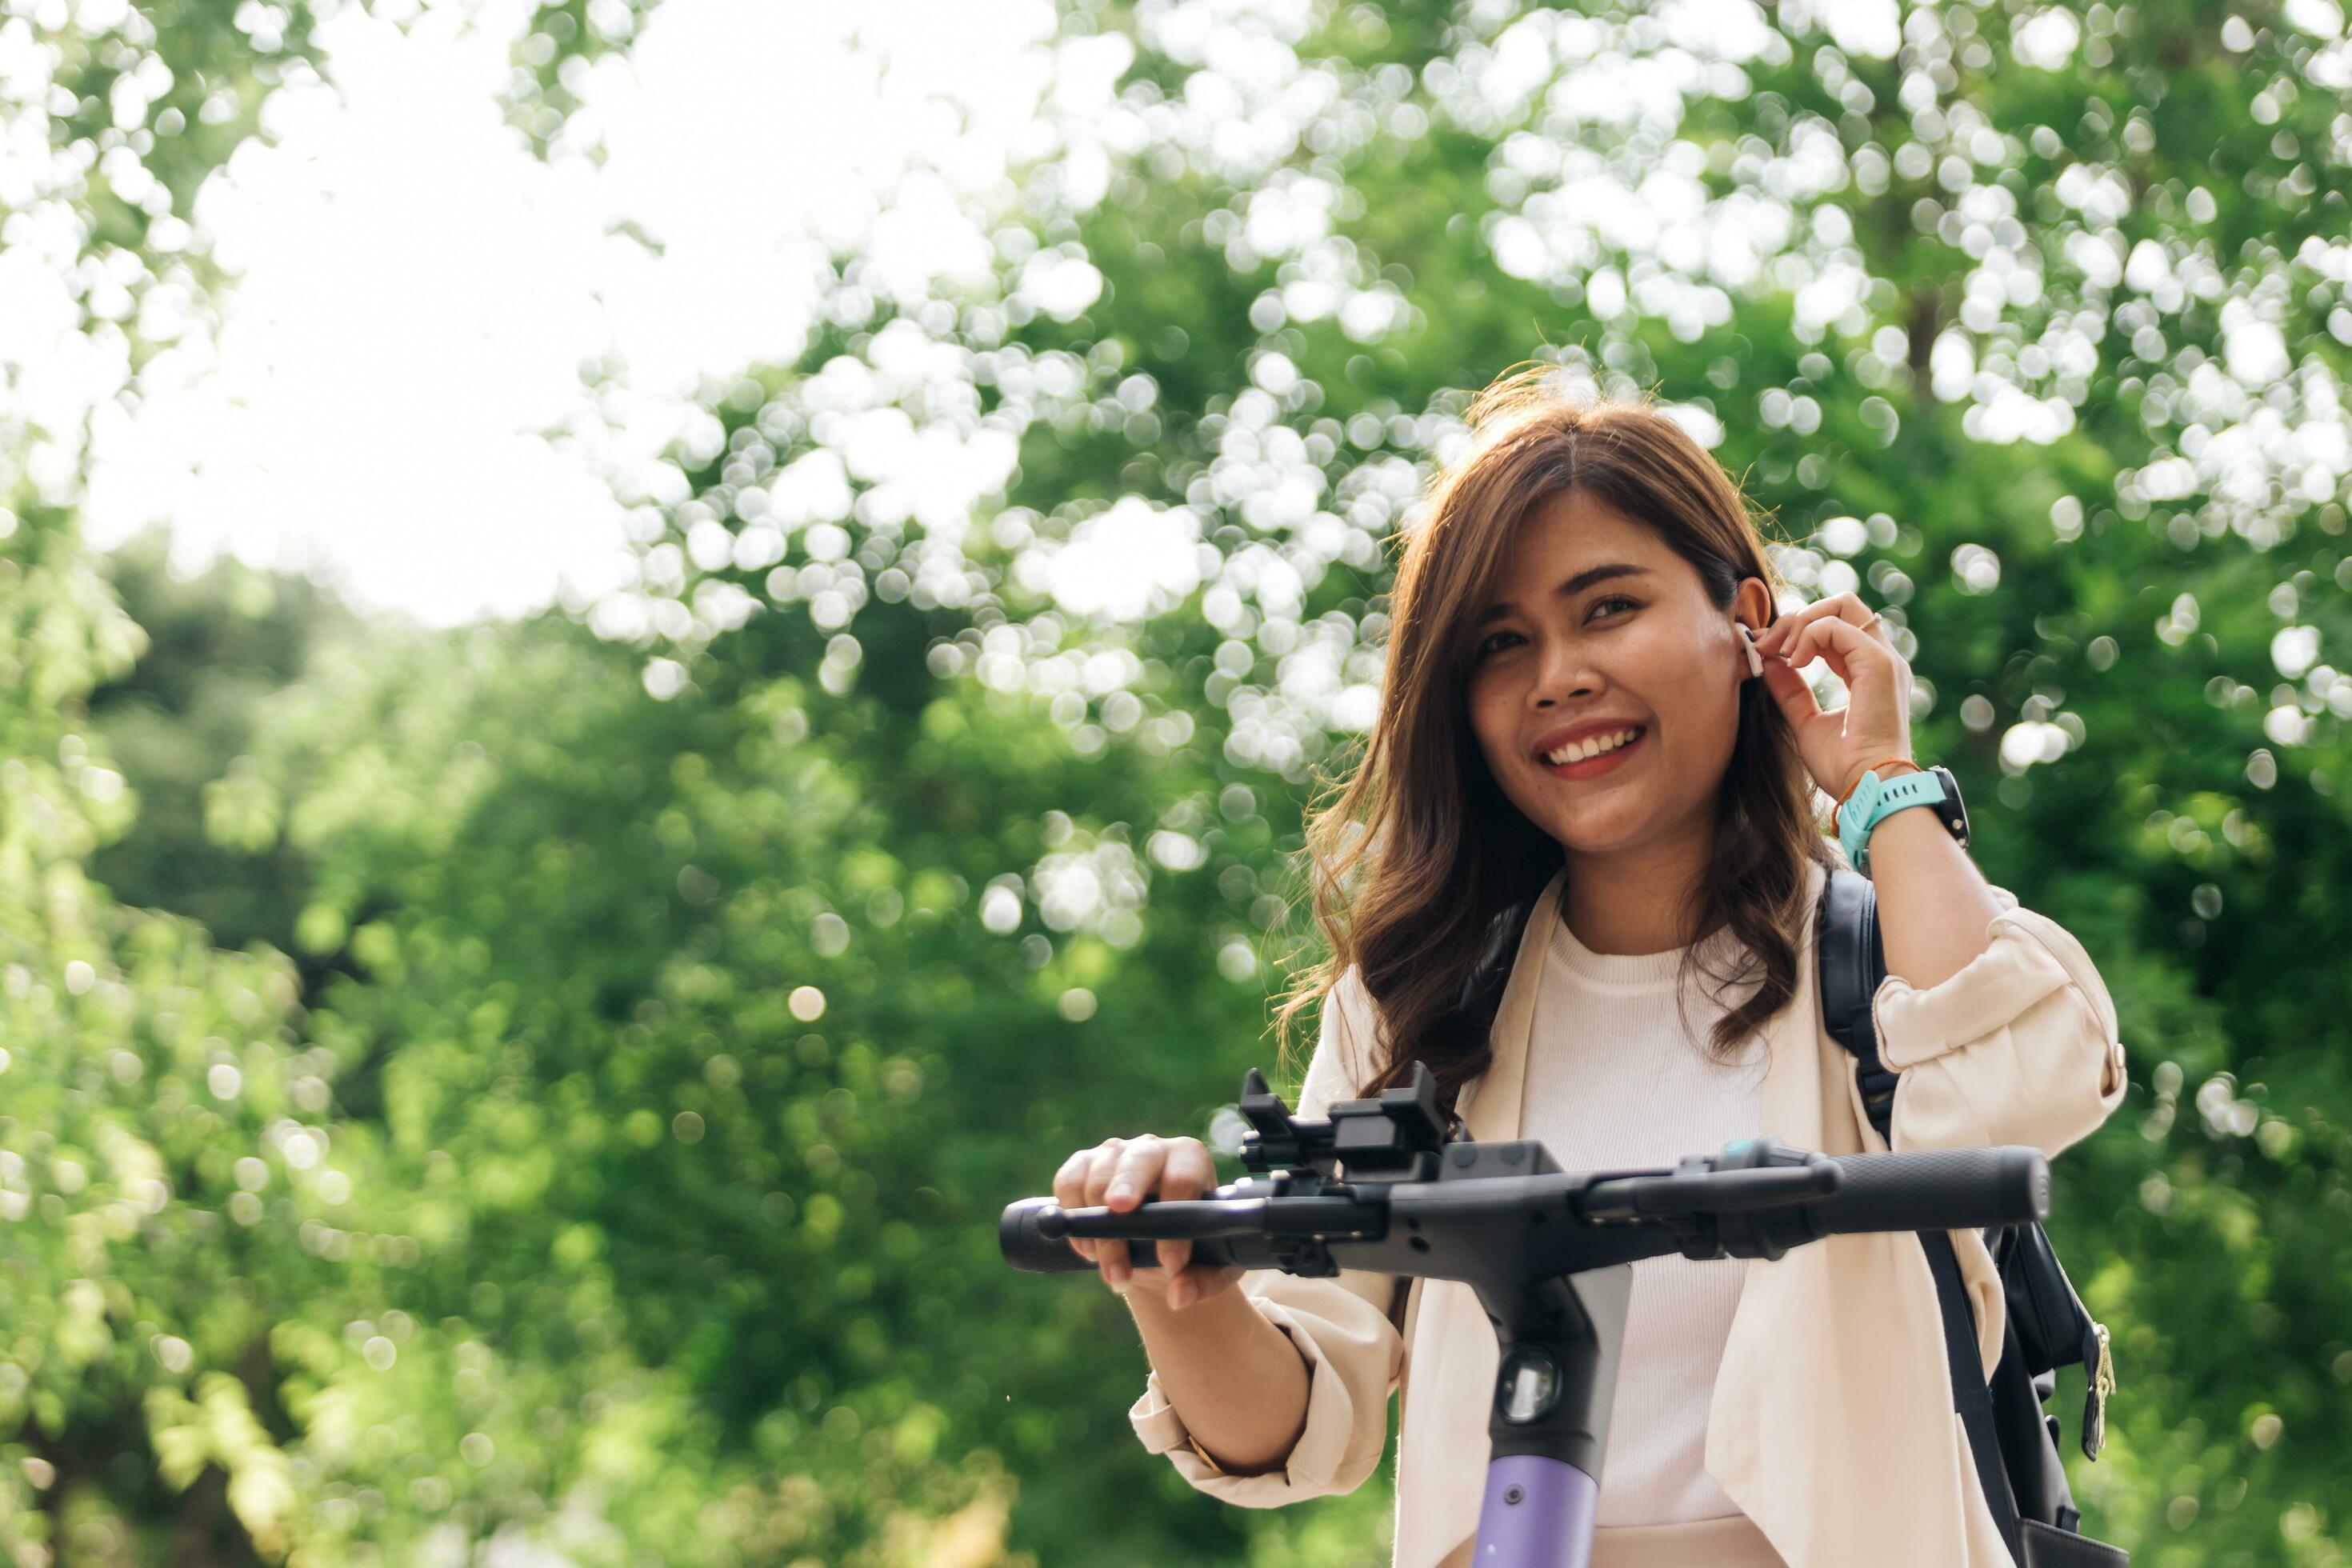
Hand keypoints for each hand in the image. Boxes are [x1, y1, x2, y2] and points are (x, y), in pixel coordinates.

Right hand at [1051, 1134, 1246, 1310]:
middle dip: (1128, 1186)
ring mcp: (1113, 1154)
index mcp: (1191, 1160)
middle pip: (1138, 1160)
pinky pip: (1068, 1182)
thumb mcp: (1212, 1269)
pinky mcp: (1081, 1165)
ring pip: (1098, 1178)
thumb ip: (1204, 1282)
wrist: (1158, 1250)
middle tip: (1120, 1212)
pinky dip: (1072, 1216)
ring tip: (1114, 1271)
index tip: (1172, 1262)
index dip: (1176, 1214)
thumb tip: (1180, 1294)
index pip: (1184, 1178)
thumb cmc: (1193, 1249)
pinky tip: (1087, 1249)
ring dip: (1099, 1229)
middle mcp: (1152, 1148)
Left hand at [1750, 592, 1916, 800]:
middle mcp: (1881, 659)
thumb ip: (1791, 690)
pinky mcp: (1878, 664)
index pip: (1836, 628)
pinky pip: (1836, 626)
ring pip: (1841, 607)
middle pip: (1843, 606)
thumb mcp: (1806, 722)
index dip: (1797, 631)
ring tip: (1778, 653)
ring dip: (1799, 623)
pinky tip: (1793, 661)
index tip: (1764, 650)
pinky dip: (1808, 635)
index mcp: (1868, 671)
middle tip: (1767, 643)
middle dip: (1798, 617)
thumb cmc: (1844, 766)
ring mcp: (1883, 659)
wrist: (1867, 789)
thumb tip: (1769, 661)